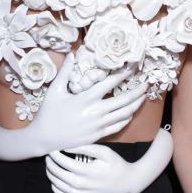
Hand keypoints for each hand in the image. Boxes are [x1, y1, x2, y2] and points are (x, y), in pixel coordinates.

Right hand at [0, 52, 146, 160]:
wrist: (45, 138)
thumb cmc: (48, 113)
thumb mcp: (55, 90)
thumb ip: (65, 71)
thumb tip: (72, 54)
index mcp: (86, 98)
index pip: (110, 83)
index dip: (124, 73)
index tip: (133, 67)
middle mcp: (95, 111)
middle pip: (124, 99)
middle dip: (138, 90)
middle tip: (147, 83)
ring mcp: (99, 125)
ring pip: (124, 113)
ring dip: (136, 104)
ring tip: (143, 96)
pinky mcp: (99, 135)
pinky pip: (119, 126)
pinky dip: (127, 118)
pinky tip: (131, 112)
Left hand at [44, 128, 172, 192]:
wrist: (127, 183)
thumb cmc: (116, 165)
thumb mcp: (104, 152)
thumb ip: (85, 148)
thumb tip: (67, 146)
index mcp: (86, 171)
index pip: (62, 161)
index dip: (54, 154)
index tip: (52, 147)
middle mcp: (81, 185)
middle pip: (56, 173)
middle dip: (50, 163)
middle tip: (48, 155)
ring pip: (56, 185)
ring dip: (50, 174)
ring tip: (51, 165)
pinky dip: (55, 188)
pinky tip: (56, 180)